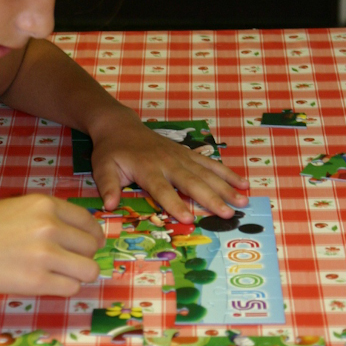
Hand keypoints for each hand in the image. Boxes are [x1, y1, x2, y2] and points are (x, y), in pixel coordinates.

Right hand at [0, 194, 102, 297]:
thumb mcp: (20, 207)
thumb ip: (48, 215)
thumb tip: (79, 232)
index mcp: (46, 205)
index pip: (88, 222)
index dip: (92, 236)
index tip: (89, 244)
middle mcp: (50, 227)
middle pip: (91, 247)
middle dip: (84, 256)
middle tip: (70, 261)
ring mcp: (45, 255)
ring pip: (88, 270)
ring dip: (79, 274)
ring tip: (64, 275)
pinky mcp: (38, 281)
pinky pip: (71, 288)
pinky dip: (64, 288)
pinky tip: (50, 283)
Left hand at [89, 111, 249, 222]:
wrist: (121, 127)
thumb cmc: (112, 151)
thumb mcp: (102, 167)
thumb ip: (107, 186)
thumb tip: (109, 206)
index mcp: (147, 168)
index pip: (162, 189)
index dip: (174, 204)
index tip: (188, 219)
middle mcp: (168, 162)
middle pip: (192, 182)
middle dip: (211, 198)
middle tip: (228, 214)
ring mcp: (181, 156)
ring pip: (206, 173)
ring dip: (226, 187)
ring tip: (243, 201)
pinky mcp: (188, 154)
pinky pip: (210, 164)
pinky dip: (227, 173)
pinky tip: (243, 184)